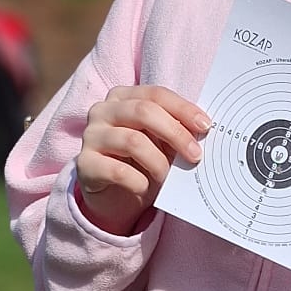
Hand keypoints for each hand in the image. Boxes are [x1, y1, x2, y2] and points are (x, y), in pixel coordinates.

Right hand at [76, 85, 210, 234]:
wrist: (114, 196)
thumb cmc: (142, 163)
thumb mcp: (161, 143)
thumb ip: (176, 131)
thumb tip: (203, 131)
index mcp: (123, 97)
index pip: (156, 94)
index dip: (183, 109)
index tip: (206, 126)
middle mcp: (102, 111)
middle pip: (144, 112)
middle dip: (176, 133)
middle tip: (196, 156)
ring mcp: (90, 136)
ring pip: (133, 141)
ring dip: (159, 162)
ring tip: (168, 178)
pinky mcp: (85, 164)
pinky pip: (118, 171)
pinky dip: (139, 182)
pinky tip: (144, 188)